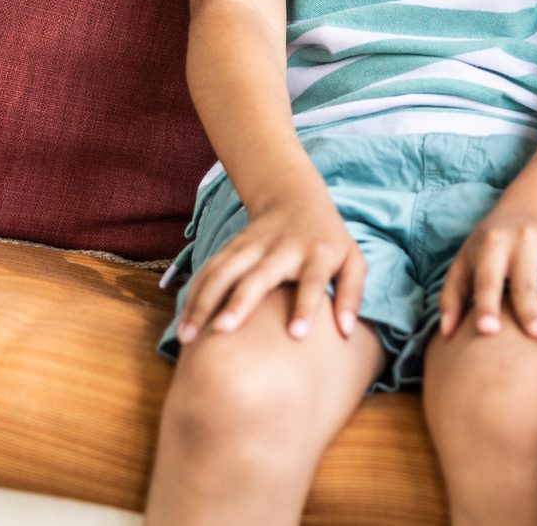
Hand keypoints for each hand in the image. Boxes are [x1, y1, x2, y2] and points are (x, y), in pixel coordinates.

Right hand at [175, 189, 365, 343]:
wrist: (295, 197)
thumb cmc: (328, 240)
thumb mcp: (353, 260)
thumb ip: (353, 294)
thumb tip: (346, 333)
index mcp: (317, 253)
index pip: (312, 280)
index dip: (306, 305)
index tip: (296, 334)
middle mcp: (282, 248)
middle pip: (258, 276)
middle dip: (239, 302)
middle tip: (223, 332)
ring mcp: (252, 246)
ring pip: (223, 273)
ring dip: (203, 303)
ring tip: (187, 338)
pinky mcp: (231, 248)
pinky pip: (208, 272)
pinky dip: (193, 296)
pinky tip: (183, 324)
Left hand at [439, 202, 536, 348]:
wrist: (530, 208)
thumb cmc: (490, 247)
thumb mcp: (466, 261)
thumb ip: (453, 296)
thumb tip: (445, 333)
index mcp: (492, 243)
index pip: (488, 277)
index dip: (486, 304)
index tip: (487, 332)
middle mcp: (524, 239)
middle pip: (527, 281)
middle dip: (532, 310)